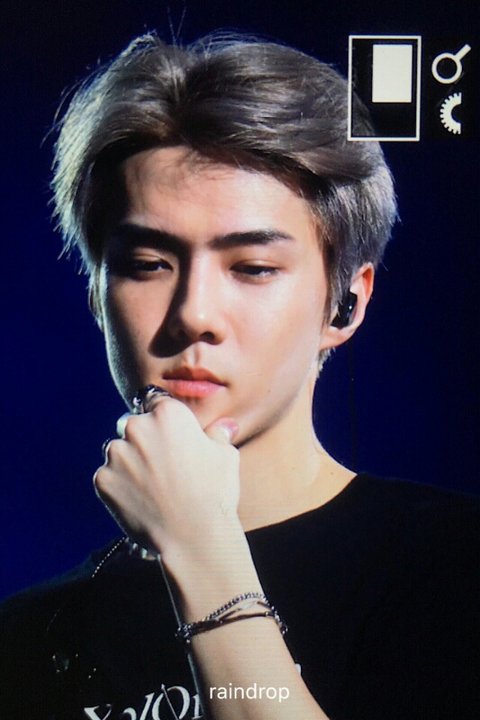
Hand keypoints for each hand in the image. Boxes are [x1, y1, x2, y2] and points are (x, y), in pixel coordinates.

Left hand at [94, 394, 240, 559]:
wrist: (193, 536)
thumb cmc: (215, 492)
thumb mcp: (225, 455)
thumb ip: (217, 435)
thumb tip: (223, 427)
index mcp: (167, 413)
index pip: (154, 400)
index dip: (162, 418)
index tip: (168, 435)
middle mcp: (137, 427)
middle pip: (133, 425)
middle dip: (144, 440)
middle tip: (162, 466)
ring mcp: (116, 454)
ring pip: (118, 450)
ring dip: (129, 461)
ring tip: (152, 486)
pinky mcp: (102, 479)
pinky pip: (108, 475)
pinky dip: (120, 485)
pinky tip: (141, 500)